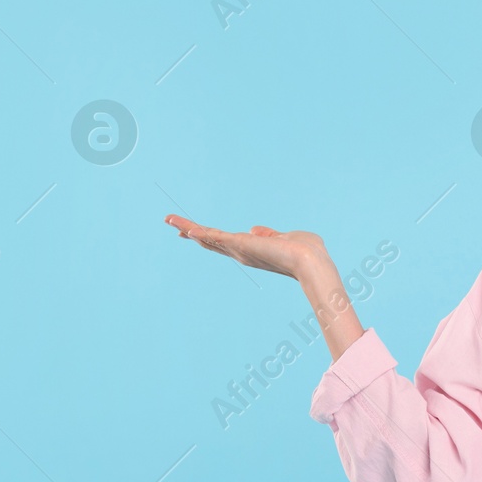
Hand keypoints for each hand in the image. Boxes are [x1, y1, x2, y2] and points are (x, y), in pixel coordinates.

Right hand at [164, 214, 330, 282]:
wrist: (312, 261)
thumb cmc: (306, 252)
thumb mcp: (284, 239)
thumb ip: (269, 235)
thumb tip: (254, 230)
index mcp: (252, 251)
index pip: (226, 243)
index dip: (209, 237)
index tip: (193, 232)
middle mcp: (242, 253)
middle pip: (211, 241)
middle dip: (192, 232)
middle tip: (173, 224)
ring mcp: (240, 250)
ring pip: (208, 237)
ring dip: (188, 227)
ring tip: (169, 219)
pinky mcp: (241, 245)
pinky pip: (216, 236)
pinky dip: (200, 232)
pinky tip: (185, 228)